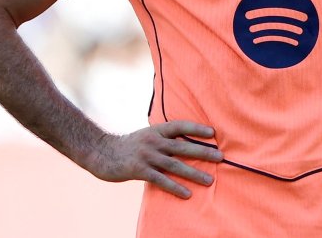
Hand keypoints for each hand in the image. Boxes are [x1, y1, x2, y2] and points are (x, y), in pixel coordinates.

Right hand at [84, 120, 222, 198]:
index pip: (180, 126)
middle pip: (183, 147)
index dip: (196, 129)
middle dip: (203, 152)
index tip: (213, 133)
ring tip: (210, 180)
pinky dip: (175, 187)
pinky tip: (187, 194)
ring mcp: (147, 156)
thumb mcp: (146, 136)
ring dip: (194, 173)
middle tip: (221, 157)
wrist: (100, 153)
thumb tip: (185, 142)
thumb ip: (163, 138)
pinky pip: (161, 180)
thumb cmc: (127, 146)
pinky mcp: (139, 171)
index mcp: (156, 131)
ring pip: (175, 165)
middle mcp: (153, 142)